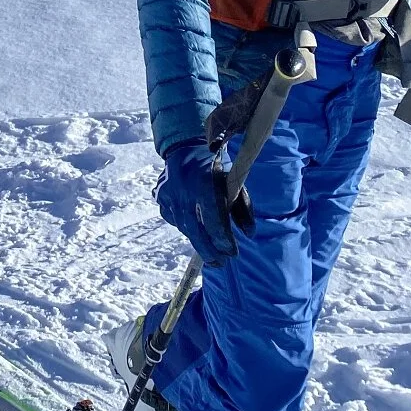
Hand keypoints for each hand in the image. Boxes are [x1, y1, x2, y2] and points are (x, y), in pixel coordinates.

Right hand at [154, 139, 253, 265]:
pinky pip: (173, 218)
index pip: (214, 219)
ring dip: (198, 241)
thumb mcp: (234, 180)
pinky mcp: (161, 196)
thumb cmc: (215, 166)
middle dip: (209, 250)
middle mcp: (185, 191)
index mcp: (205, 184)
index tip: (233, 253)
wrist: (185, 147)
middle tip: (220, 263)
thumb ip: (243, 207)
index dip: (223, 240)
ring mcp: (170, 194)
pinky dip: (184, 226)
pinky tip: (194, 230)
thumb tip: (250, 234)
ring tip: (210, 253)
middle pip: (195, 229)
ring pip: (183, 226)